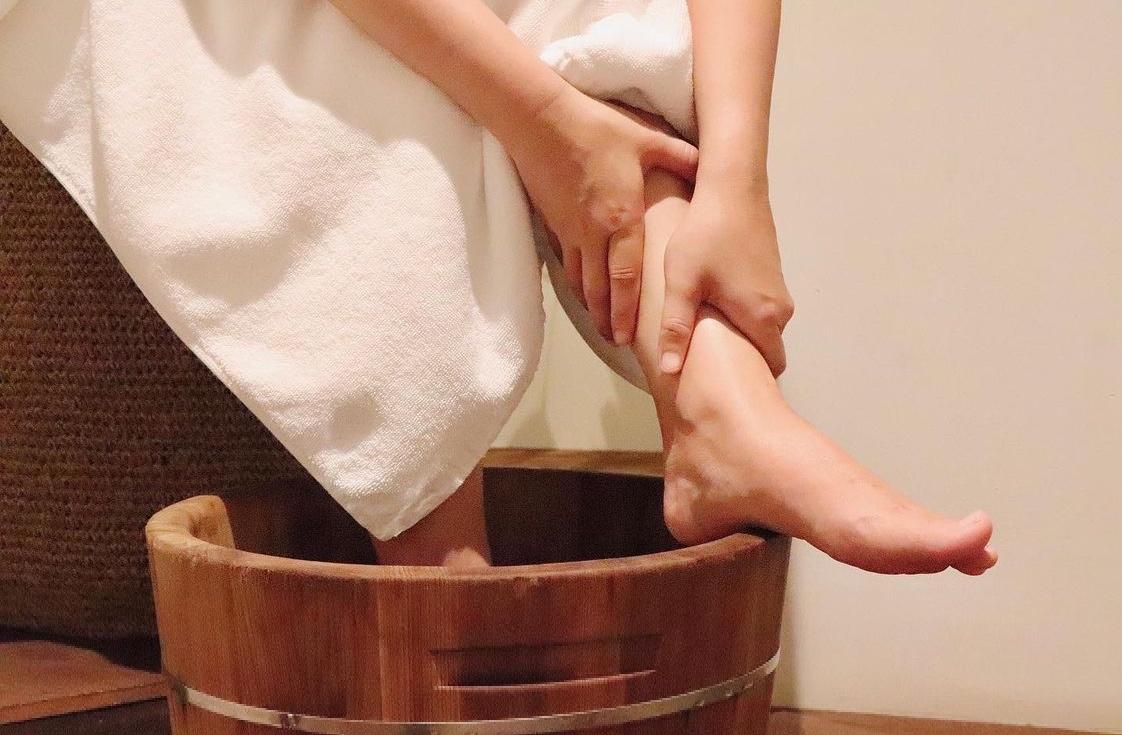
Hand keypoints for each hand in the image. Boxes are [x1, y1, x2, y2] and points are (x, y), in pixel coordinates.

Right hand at [504, 87, 699, 345]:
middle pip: (601, 288)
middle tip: (619, 343)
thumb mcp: (645, 139)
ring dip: (591, 306)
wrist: (540, 120)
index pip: (626, 276)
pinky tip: (580, 293)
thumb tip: (707, 164)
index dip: (630, 310)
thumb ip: (678, 156)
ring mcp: (570, 231)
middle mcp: (594, 232)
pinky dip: (574, 283)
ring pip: (580, 280)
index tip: (633, 336)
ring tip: (601, 327)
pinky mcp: (553, 223)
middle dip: (610, 319)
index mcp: (621, 217)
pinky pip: (564, 262)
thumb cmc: (595, 128)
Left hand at [658, 186, 793, 376]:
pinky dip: (743, 317)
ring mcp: (779, 290)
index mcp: (762, 317)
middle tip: (710, 367)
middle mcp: (779, 308)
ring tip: (708, 339)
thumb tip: (670, 370)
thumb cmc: (706, 235)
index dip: (750, 379)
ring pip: (763, 329)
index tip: (725, 385)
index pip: (770, 367)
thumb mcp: (682, 282)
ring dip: (741, 337)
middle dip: (743, 361)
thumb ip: (676, 327)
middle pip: (767, 350)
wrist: (732, 187)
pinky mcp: (772, 274)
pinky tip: (715, 308)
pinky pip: (761, 310)